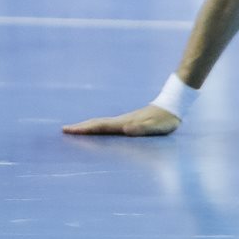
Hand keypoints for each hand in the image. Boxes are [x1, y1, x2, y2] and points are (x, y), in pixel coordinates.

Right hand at [61, 104, 179, 136]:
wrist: (173, 106)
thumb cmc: (165, 119)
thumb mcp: (156, 126)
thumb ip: (142, 128)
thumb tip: (126, 129)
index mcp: (124, 123)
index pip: (101, 126)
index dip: (85, 128)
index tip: (69, 130)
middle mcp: (122, 121)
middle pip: (97, 123)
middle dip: (81, 127)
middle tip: (64, 130)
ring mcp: (125, 121)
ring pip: (102, 124)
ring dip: (88, 127)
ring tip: (76, 130)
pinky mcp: (129, 123)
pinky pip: (109, 126)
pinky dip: (98, 127)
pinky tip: (98, 131)